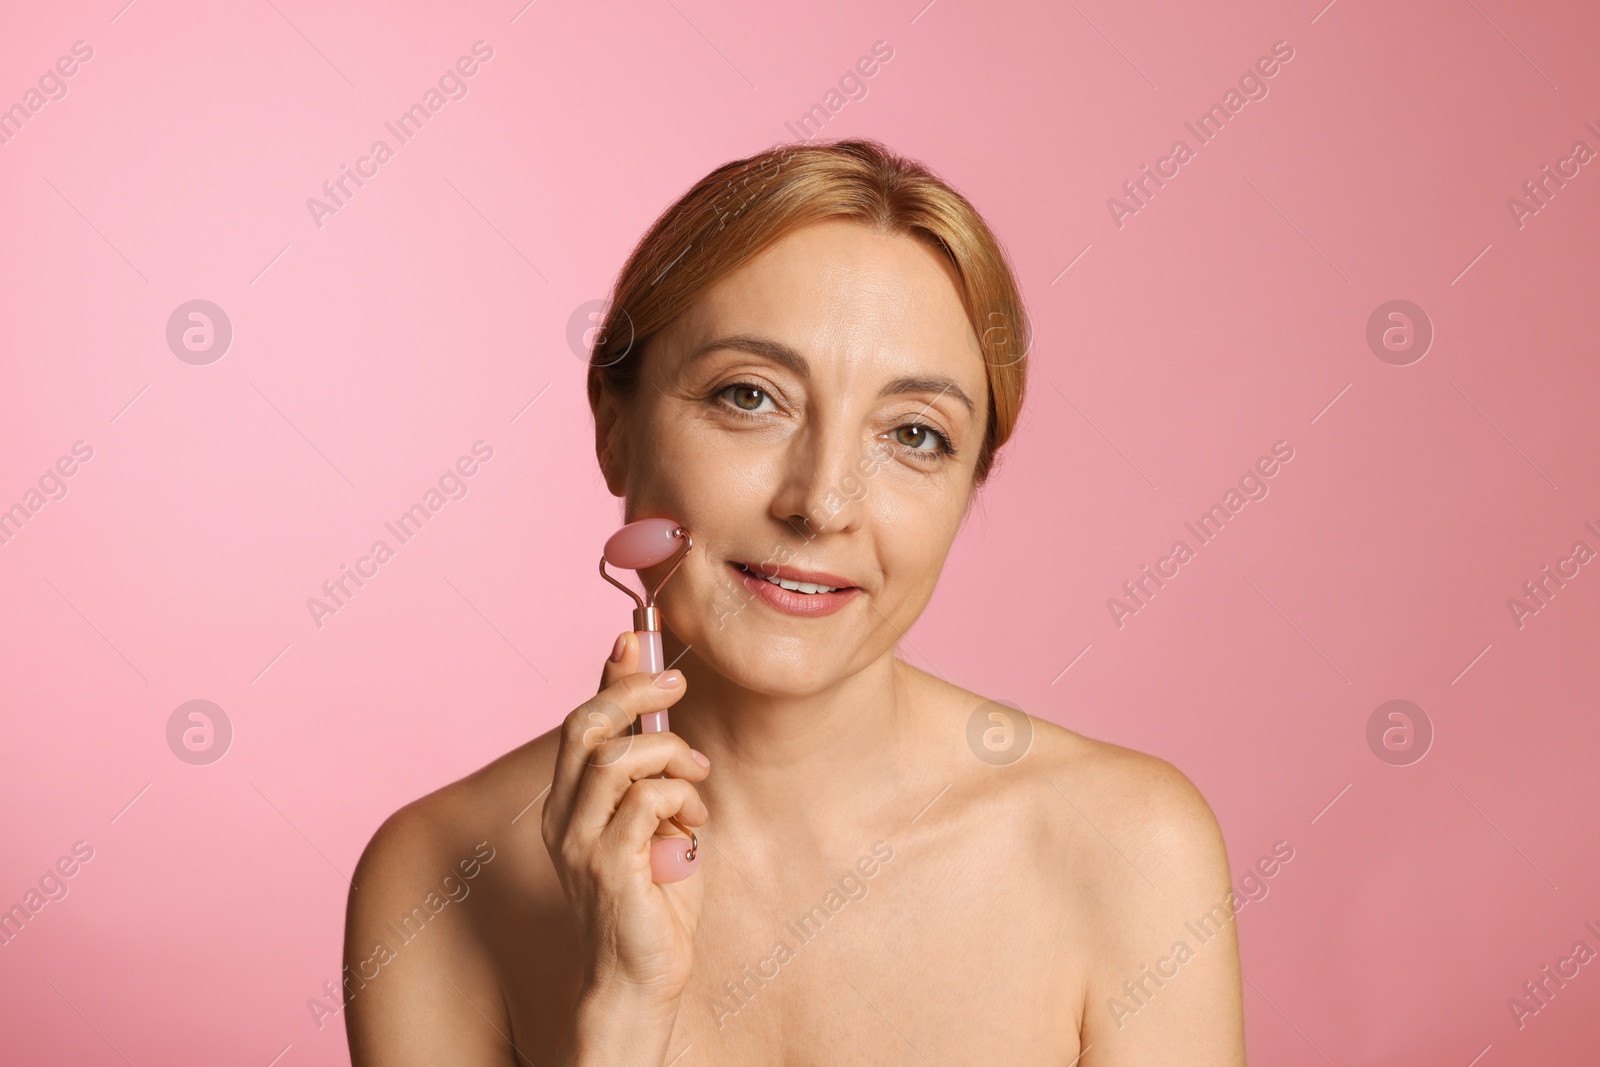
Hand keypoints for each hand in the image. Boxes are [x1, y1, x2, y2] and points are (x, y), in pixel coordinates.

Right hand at [542, 632, 710, 1014]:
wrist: (639, 979)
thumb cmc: (656, 901)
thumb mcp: (658, 822)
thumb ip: (654, 775)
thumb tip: (664, 717)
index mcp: (570, 803)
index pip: (580, 722)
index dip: (607, 675)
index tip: (634, 638)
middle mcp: (563, 817)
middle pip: (585, 726)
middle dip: (633, 692)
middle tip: (678, 685)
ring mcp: (579, 842)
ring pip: (617, 758)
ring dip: (671, 757)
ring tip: (697, 781)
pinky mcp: (607, 865)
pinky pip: (645, 800)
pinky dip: (680, 798)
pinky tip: (694, 824)